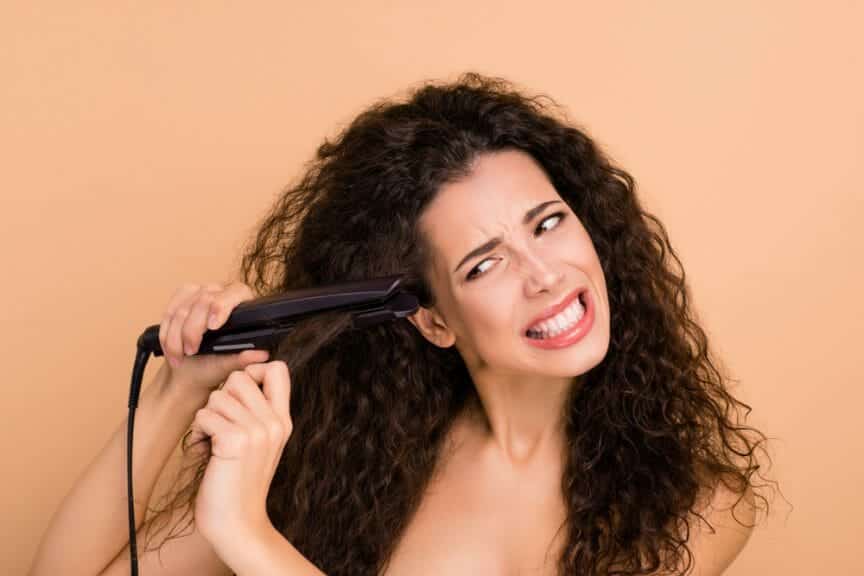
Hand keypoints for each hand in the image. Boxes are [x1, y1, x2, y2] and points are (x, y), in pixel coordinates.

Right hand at [157, 281, 270, 395]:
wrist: (191, 369)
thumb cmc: (214, 364)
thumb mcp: (229, 365)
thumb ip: (244, 358)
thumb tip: (262, 354)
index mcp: (243, 304)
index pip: (235, 293)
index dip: (221, 307)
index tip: (212, 327)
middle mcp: (223, 292)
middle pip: (203, 300)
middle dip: (193, 330)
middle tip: (191, 351)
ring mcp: (202, 292)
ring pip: (182, 309)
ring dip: (176, 337)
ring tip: (179, 356)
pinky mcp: (183, 297)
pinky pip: (169, 311)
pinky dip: (167, 333)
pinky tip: (170, 349)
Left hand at [187, 361, 293, 551]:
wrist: (238, 524)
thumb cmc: (241, 485)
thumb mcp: (262, 444)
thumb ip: (259, 413)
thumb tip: (239, 380)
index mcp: (283, 421)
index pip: (278, 369)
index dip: (254, 371)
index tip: (240, 395)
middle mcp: (274, 422)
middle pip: (239, 378)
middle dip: (221, 398)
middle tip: (221, 426)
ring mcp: (256, 431)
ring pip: (217, 397)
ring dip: (207, 419)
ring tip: (213, 443)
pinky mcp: (234, 441)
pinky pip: (204, 416)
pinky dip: (198, 433)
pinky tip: (206, 452)